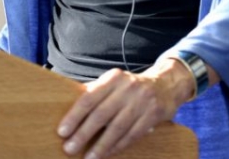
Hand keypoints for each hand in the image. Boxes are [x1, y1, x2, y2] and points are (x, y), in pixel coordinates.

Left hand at [57, 58, 193, 157]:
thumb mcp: (114, 83)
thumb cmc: (130, 87)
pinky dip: (118, 146)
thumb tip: (68, 108)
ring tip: (88, 158)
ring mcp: (142, 101)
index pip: (89, 98)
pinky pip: (132, 134)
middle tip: (69, 148)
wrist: (165, 86)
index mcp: (114, 78)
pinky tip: (107, 154)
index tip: (62, 131)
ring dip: (101, 145)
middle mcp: (128, 88)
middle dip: (83, 134)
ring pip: (117, 128)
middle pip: (101, 114)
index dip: (74, 116)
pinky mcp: (153, 114)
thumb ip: (94, 93)